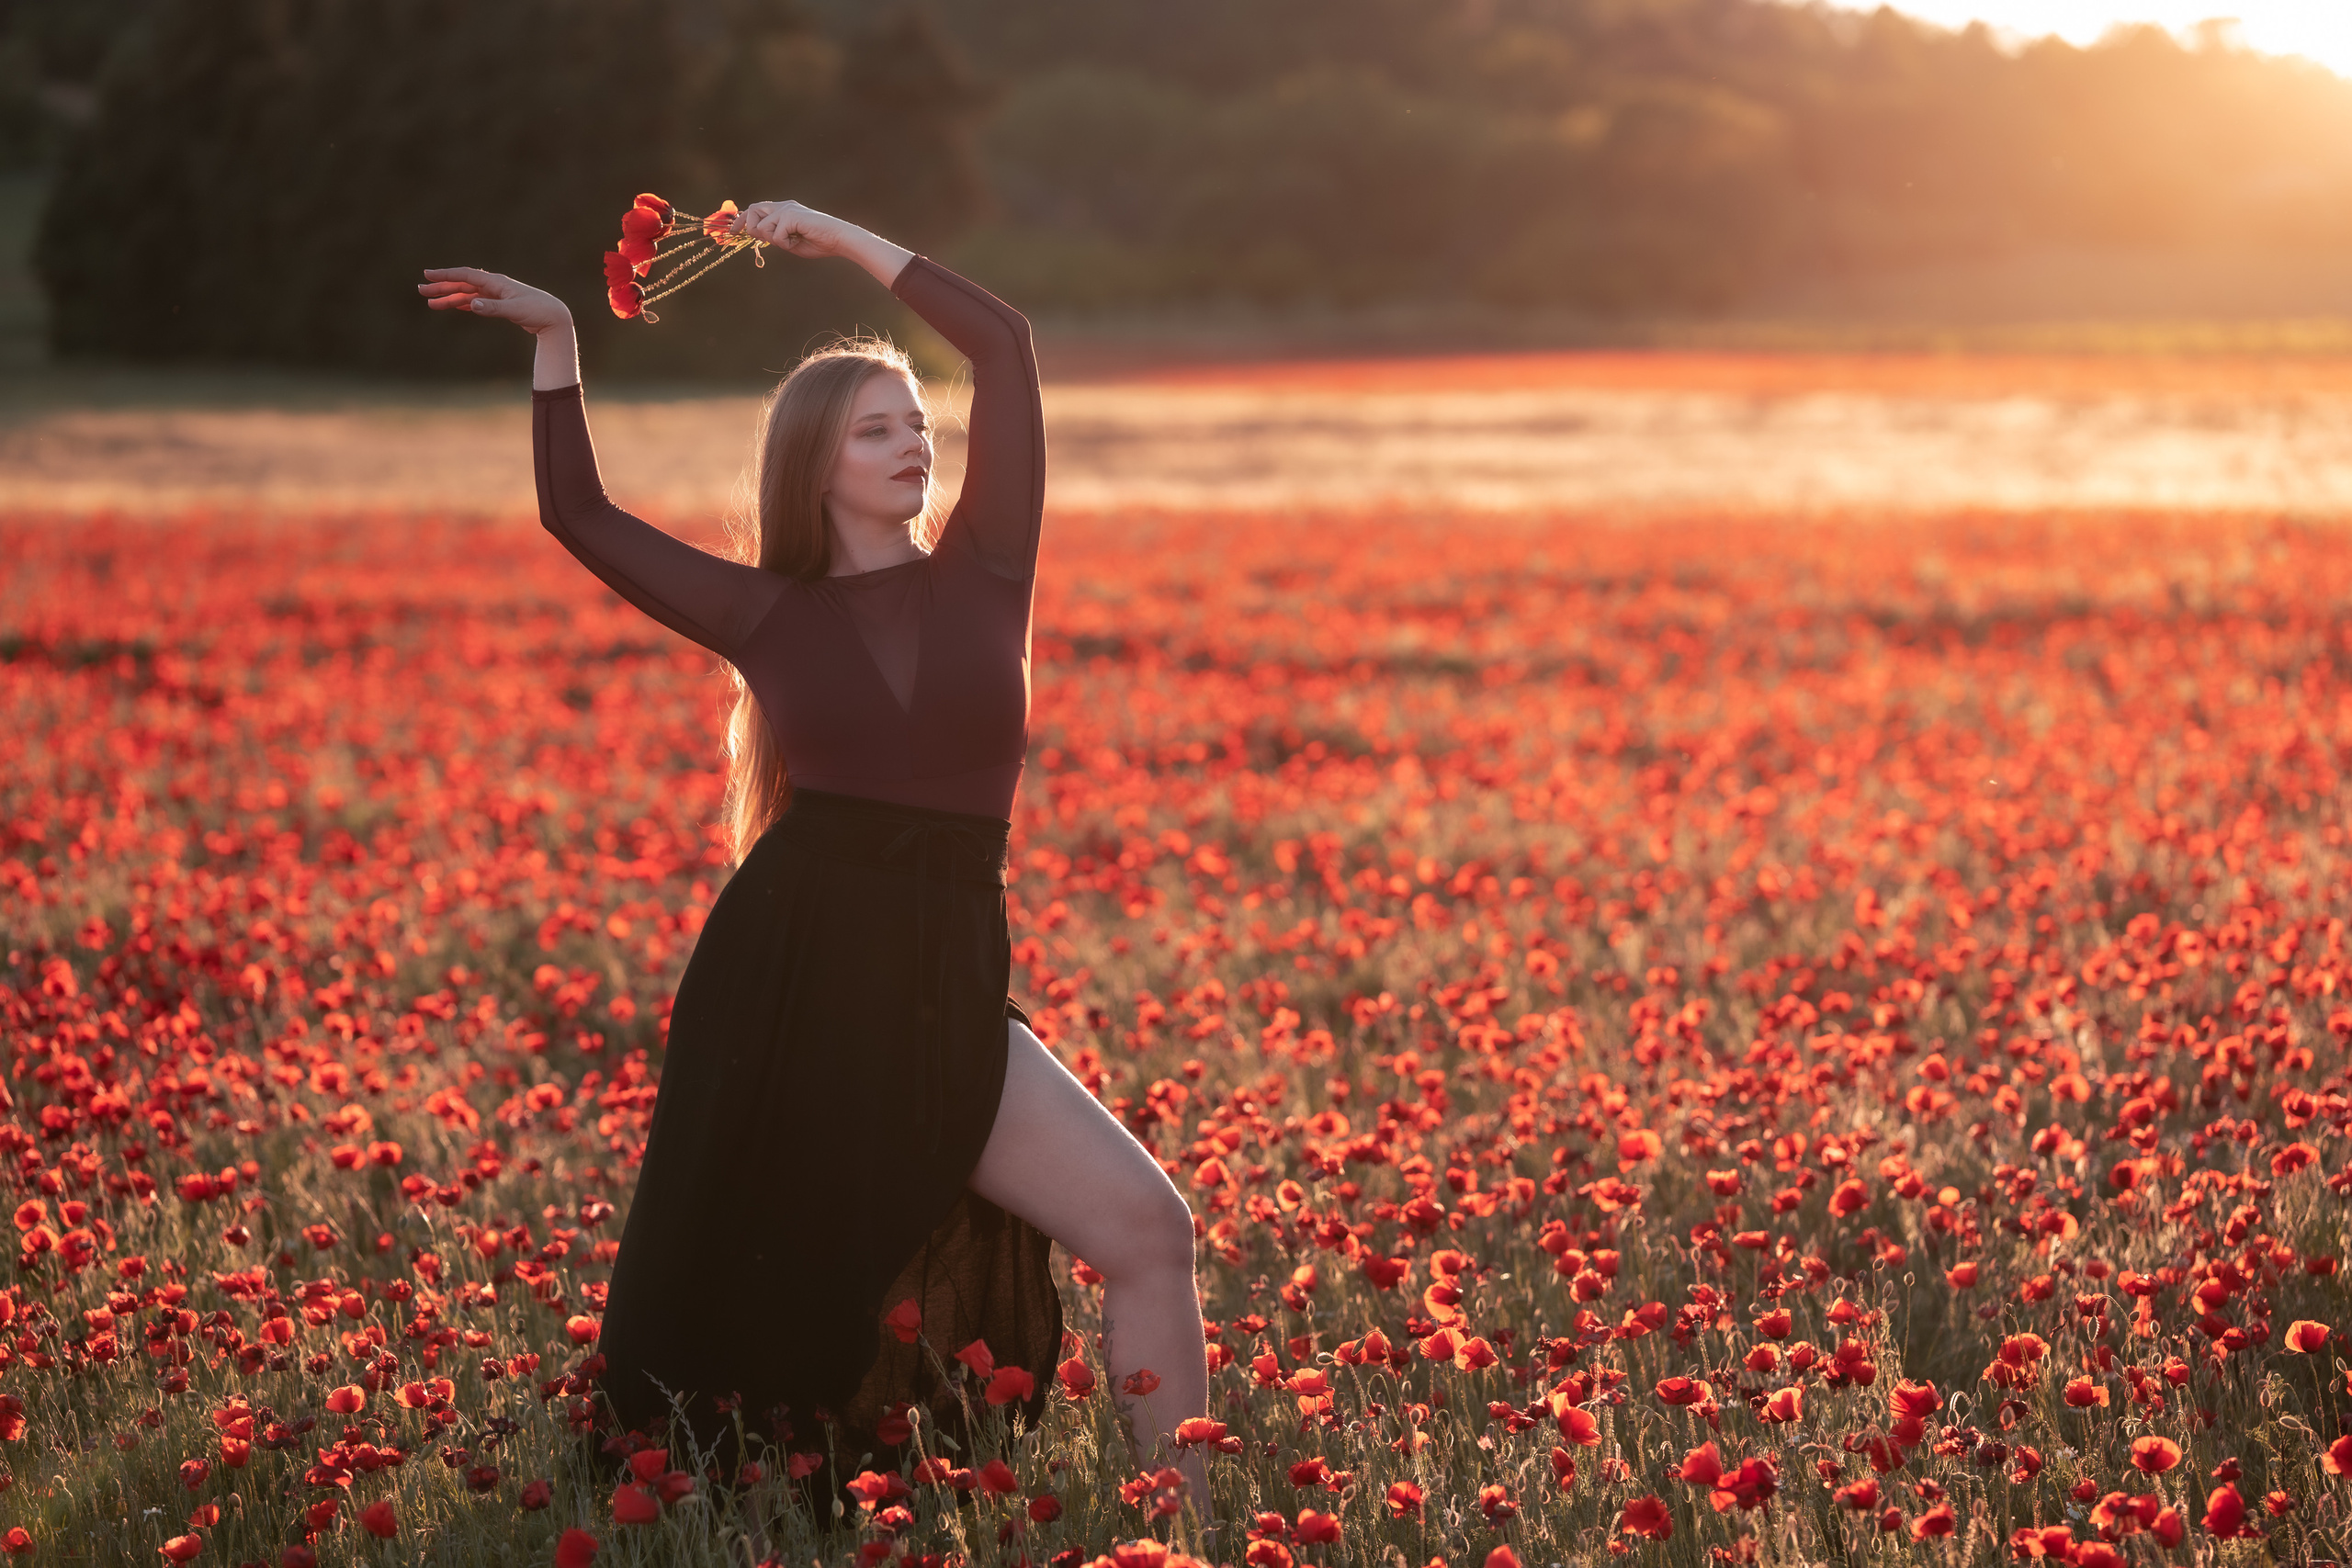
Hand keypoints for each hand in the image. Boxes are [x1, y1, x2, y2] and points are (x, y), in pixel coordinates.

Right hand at [417, 268, 571, 332]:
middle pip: (462, 284)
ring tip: (431, 304)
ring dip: (449, 298)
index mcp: (496, 283)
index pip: (466, 275)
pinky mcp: (499, 304)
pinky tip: (453, 306)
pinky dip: (463, 304)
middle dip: (441, 287)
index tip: (427, 275)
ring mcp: (496, 295)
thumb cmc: (537, 311)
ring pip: (467, 294)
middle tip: (420, 291)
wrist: (554, 317)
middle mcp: (494, 286)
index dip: (446, 275)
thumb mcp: (514, 311)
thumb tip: (471, 304)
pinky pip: (476, 302)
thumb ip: (492, 308)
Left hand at [733, 200, 856, 258]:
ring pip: (762, 227)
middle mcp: (783, 205)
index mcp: (783, 209)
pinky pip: (776, 235)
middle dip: (752, 229)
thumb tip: (757, 236)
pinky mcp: (791, 215)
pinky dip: (785, 244)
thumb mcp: (790, 241)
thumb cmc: (819, 243)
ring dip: (773, 240)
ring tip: (791, 241)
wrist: (839, 239)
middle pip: (752, 211)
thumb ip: (774, 237)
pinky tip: (799, 241)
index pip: (755, 209)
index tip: (733, 231)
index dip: (741, 220)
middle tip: (767, 241)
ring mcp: (787, 209)